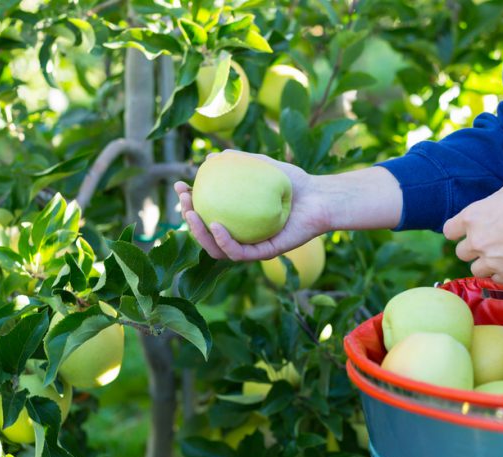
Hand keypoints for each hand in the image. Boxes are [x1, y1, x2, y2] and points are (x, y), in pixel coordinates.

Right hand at [174, 150, 330, 260]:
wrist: (321, 197)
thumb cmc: (295, 182)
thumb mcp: (264, 166)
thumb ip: (240, 162)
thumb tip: (211, 158)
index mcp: (238, 219)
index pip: (206, 214)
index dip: (189, 203)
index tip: (180, 186)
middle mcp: (243, 235)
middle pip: (206, 234)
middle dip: (189, 219)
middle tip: (184, 200)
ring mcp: (253, 246)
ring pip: (217, 249)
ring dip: (200, 234)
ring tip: (193, 214)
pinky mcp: (265, 253)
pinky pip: (239, 253)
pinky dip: (224, 242)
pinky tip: (216, 225)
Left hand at [443, 181, 502, 283]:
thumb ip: (491, 204)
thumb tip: (489, 210)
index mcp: (473, 216)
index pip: (449, 230)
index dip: (458, 231)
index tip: (466, 232)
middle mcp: (477, 240)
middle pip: (462, 252)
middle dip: (475, 248)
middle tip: (493, 243)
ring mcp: (492, 260)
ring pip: (477, 269)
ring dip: (487, 264)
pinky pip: (497, 279)